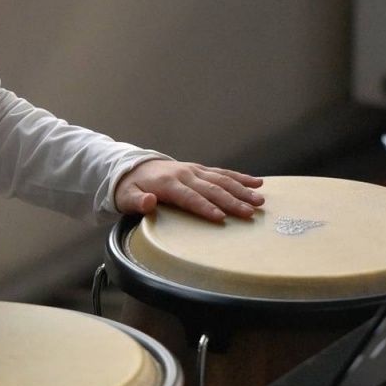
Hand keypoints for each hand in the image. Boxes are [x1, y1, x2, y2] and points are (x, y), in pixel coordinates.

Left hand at [114, 161, 263, 222]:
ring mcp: (194, 170)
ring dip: (242, 189)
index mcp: (168, 183)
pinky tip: (257, 182)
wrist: (134, 167)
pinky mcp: (200, 169)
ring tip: (260, 199)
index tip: (221, 217)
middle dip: (232, 201)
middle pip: (211, 189)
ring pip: (222, 180)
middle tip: (250, 212)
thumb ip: (138, 202)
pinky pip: (223, 173)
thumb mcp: (126, 197)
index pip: (189, 197)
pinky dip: (240, 177)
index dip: (205, 207)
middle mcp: (185, 174)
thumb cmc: (132, 188)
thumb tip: (149, 202)